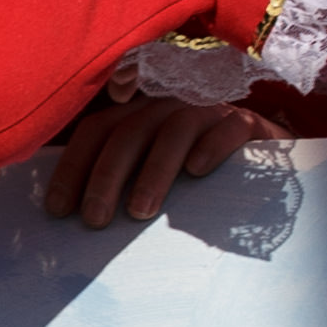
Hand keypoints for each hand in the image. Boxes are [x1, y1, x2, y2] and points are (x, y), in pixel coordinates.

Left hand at [43, 71, 293, 226]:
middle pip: (128, 131)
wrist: (267, 162)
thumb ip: (121, 181)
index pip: (97, 129)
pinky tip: (197, 172)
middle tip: (95, 220)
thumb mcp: (154, 172)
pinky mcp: (247, 122)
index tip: (59, 210)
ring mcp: (209, 110)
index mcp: (139, 115)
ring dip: (152, 172)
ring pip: (173, 130)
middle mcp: (169, 106)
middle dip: (105, 177)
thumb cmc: (199, 174)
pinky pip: (227, 128)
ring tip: (140, 211)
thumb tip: (71, 218)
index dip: (73, 166)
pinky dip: (210, 147)